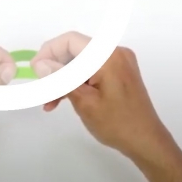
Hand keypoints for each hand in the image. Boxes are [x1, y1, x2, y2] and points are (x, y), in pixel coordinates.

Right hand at [31, 31, 162, 156]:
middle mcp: (114, 52)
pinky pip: (91, 70)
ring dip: (64, 79)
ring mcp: (118, 62)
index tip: (35, 70)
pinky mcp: (119, 73)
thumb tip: (40, 63)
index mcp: (107, 56)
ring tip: (50, 102)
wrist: (146, 141)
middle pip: (75, 51)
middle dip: (55, 68)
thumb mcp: (83, 101)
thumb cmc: (116, 123)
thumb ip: (61, 78)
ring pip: (81, 63)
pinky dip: (77, 82)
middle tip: (41, 89)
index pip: (71, 41)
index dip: (48, 52)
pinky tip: (63, 99)